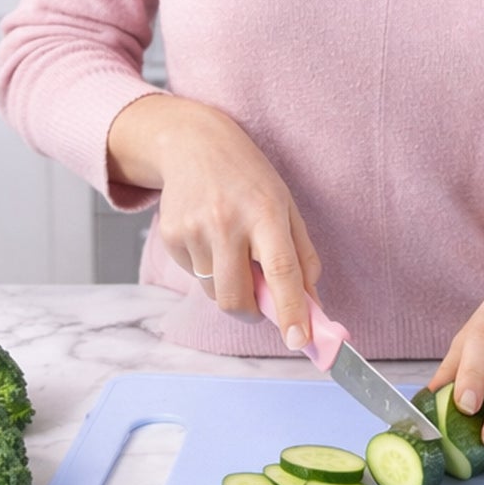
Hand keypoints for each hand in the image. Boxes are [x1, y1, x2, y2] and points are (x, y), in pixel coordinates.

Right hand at [107, 94, 320, 346]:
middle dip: (252, 313)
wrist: (193, 143)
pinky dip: (207, 269)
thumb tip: (312, 308)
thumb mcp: (286, 206)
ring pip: (214, 292)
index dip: (292, 310)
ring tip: (232, 248)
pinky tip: (209, 236)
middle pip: (237, 298)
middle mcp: (228, 221)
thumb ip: (302, 258)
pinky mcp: (171, 235)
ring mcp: (195, 229)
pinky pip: (194, 277)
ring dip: (228, 286)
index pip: (281, 271)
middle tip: (260, 300)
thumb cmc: (249, 177)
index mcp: (266, 212)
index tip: (299, 341)